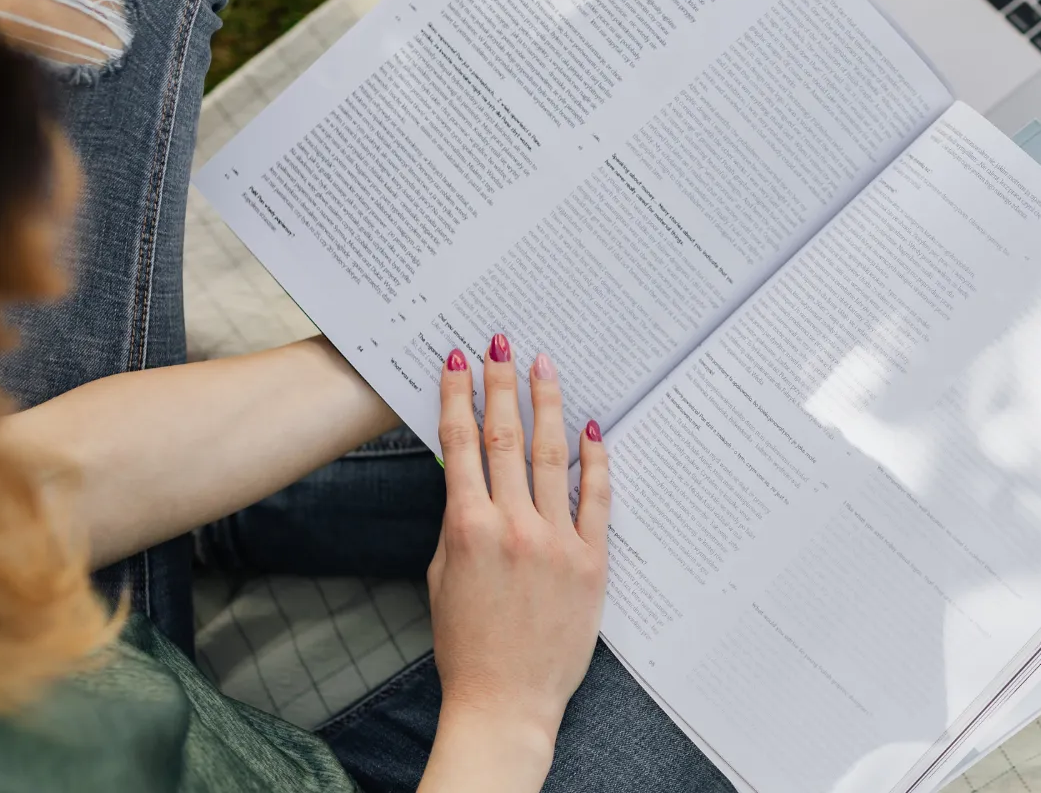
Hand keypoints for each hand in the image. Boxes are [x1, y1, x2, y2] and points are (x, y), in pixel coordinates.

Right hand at [420, 334, 609, 790]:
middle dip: (500, 384)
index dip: (456, 398)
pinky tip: (592, 426)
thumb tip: (469, 475)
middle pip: (506, 438)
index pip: (460, 446)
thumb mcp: (444, 576)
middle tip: (499, 341)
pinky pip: (596, 497)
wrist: (506, 699)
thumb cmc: (467, 644)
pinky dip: (595, 459)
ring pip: (552, 456)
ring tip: (543, 365)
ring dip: (546, 404)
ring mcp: (556, 540)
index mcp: (467, 528)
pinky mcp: (592, 559)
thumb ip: (459, 522)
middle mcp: (513, 526)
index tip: (455, 360)